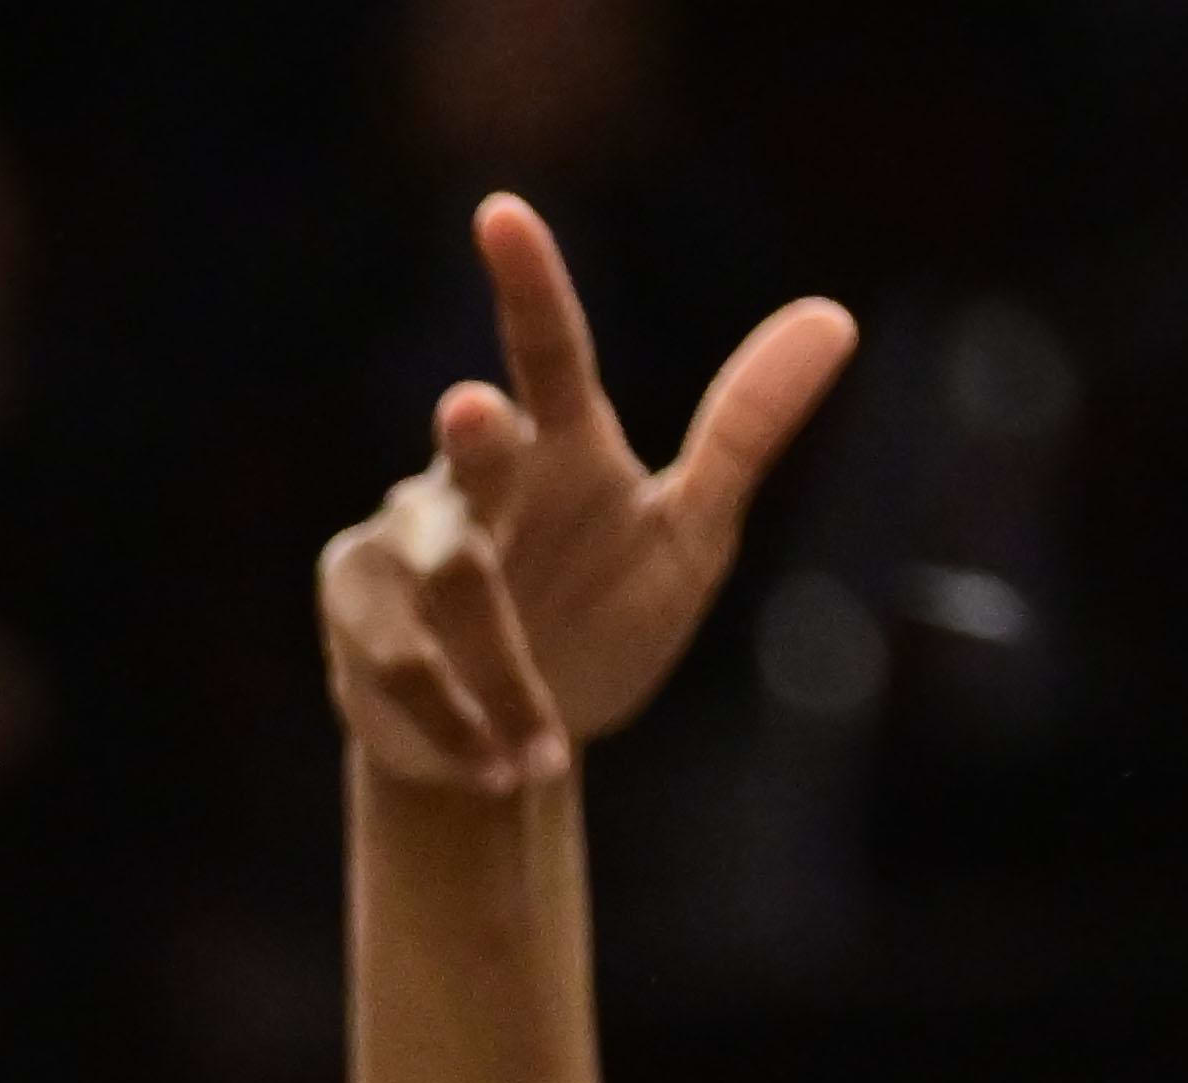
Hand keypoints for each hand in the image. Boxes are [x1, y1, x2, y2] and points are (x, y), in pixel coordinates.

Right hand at [318, 192, 855, 793]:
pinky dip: (460, 718)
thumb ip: (743, 433)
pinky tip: (500, 762)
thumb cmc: (602, 619)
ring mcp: (399, 540)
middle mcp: (472, 479)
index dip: (528, 285)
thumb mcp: (688, 538)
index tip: (502, 214)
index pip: (548, 352)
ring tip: (542, 750)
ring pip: (449, 589)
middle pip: (473, 455)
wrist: (512, 747)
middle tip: (475, 410)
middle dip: (475, 440)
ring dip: (502, 678)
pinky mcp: (352, 608)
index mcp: (559, 447)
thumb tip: (835, 314)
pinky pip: (400, 661)